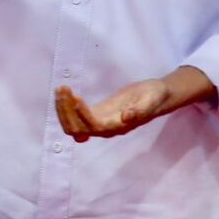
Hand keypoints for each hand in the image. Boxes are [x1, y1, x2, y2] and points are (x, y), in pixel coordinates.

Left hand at [55, 80, 172, 141]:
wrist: (156, 96)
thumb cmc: (155, 97)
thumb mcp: (151, 100)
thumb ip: (140, 110)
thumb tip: (126, 117)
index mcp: (118, 127)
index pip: (95, 126)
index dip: (83, 115)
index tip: (77, 97)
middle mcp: (106, 129)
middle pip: (78, 130)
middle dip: (67, 112)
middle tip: (64, 89)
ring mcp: (99, 122)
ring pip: (73, 126)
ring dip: (63, 110)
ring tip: (61, 89)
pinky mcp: (96, 114)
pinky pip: (75, 117)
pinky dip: (66, 107)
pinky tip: (64, 91)